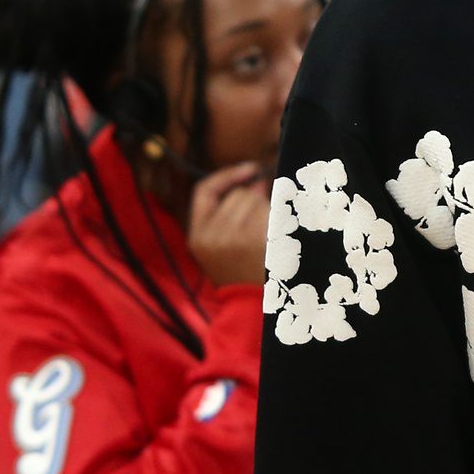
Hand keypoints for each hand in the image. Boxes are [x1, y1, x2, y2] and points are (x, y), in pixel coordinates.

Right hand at [187, 162, 270, 286]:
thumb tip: (257, 181)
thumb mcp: (221, 245)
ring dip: (266, 211)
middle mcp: (210, 235)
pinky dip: (276, 220)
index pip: (203, 191)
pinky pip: (269, 213)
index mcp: (197, 235)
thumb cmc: (240, 271)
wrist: (248, 304)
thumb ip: (231, 211)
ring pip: (256, 201)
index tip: (249, 169)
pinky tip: (275, 238)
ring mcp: (231, 237)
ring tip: (264, 236)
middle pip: (238, 194)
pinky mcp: (253, 241)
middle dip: (255, 201)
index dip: (226, 175)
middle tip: (260, 223)